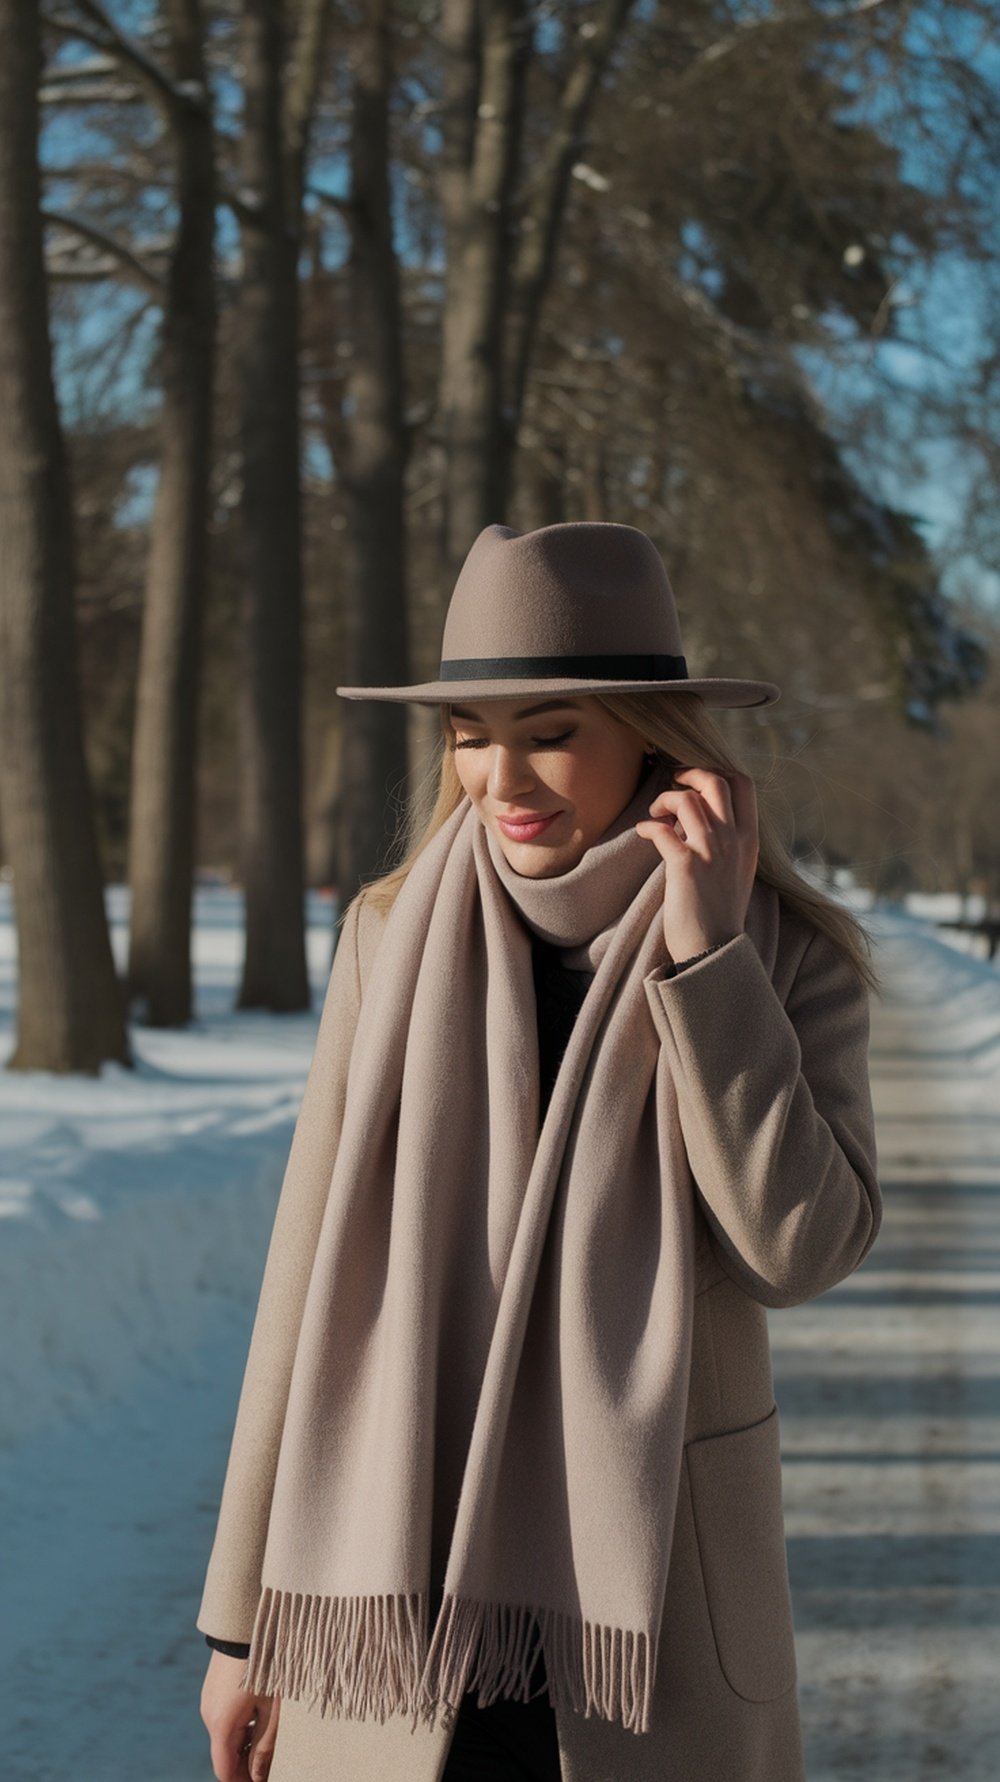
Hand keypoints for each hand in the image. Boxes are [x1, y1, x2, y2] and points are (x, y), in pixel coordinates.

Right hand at [201, 1649, 279, 1781]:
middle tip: (274, 1762)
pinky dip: (242, 1726)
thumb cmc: (267, 1665)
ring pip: (227, 1736)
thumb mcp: (273, 1708)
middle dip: (247, 1764)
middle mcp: (209, 1715)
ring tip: (273, 1738)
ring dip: (246, 1743)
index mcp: (221, 1725)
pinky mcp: (214, 1688)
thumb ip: (266, 1745)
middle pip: (226, 1755)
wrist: (247, 1622)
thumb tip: (258, 1777)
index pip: (225, 1772)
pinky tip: (263, 1715)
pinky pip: (226, 1718)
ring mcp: (210, 1700)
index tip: (265, 1779)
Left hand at [635, 767, 758, 963]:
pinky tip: (643, 832)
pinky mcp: (685, 866)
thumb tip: (698, 817)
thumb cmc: (720, 911)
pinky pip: (661, 829)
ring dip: (664, 800)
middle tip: (673, 783)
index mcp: (749, 839)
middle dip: (690, 774)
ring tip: (655, 814)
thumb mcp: (737, 869)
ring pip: (686, 800)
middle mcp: (734, 840)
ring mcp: (711, 852)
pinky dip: (647, 825)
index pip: (744, 785)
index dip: (716, 772)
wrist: (713, 950)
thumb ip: (727, 840)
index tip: (696, 780)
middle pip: (716, 782)